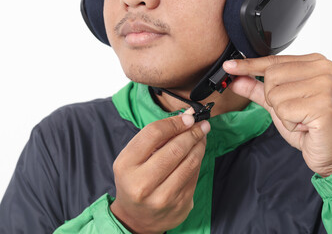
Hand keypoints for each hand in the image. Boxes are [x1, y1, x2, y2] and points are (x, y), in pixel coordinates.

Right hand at [110, 111, 210, 233]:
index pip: (154, 133)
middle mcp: (143, 183)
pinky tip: (198, 152)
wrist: (136, 218)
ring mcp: (163, 197)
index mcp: (126, 165)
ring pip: (190, 161)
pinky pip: (195, 175)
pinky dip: (198, 159)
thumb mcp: (132, 158)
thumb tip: (186, 116)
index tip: (188, 117)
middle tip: (201, 124)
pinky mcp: (180, 204)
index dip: (175, 122)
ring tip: (202, 135)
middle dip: (193, 132)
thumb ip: (154, 138)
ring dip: (200, 144)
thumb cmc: (134, 180)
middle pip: (175, 148)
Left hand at [223, 54, 331, 176]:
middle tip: (294, 109)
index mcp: (314, 63)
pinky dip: (289, 123)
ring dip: (282, 113)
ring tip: (301, 118)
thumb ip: (258, 90)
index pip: (272, 61)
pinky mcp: (323, 105)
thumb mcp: (279, 104)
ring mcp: (325, 86)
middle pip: (270, 76)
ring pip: (275, 95)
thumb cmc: (310, 126)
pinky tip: (305, 125)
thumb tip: (236, 80)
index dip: (248, 65)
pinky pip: (284, 111)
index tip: (229, 66)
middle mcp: (322, 69)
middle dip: (273, 99)